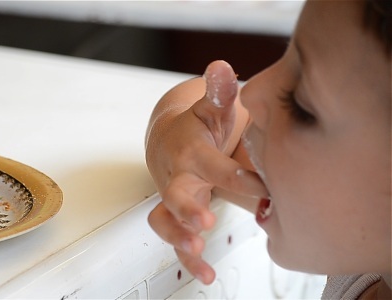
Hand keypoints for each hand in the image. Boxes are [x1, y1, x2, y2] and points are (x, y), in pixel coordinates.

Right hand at [145, 60, 267, 282]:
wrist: (170, 142)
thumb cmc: (199, 128)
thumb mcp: (213, 109)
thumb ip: (220, 93)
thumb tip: (222, 68)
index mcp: (190, 150)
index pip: (209, 164)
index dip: (233, 175)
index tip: (262, 186)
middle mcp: (177, 177)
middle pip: (174, 194)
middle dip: (187, 208)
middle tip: (205, 219)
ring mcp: (174, 198)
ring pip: (165, 220)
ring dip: (179, 236)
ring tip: (197, 249)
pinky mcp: (176, 216)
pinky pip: (176, 239)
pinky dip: (188, 258)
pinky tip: (205, 273)